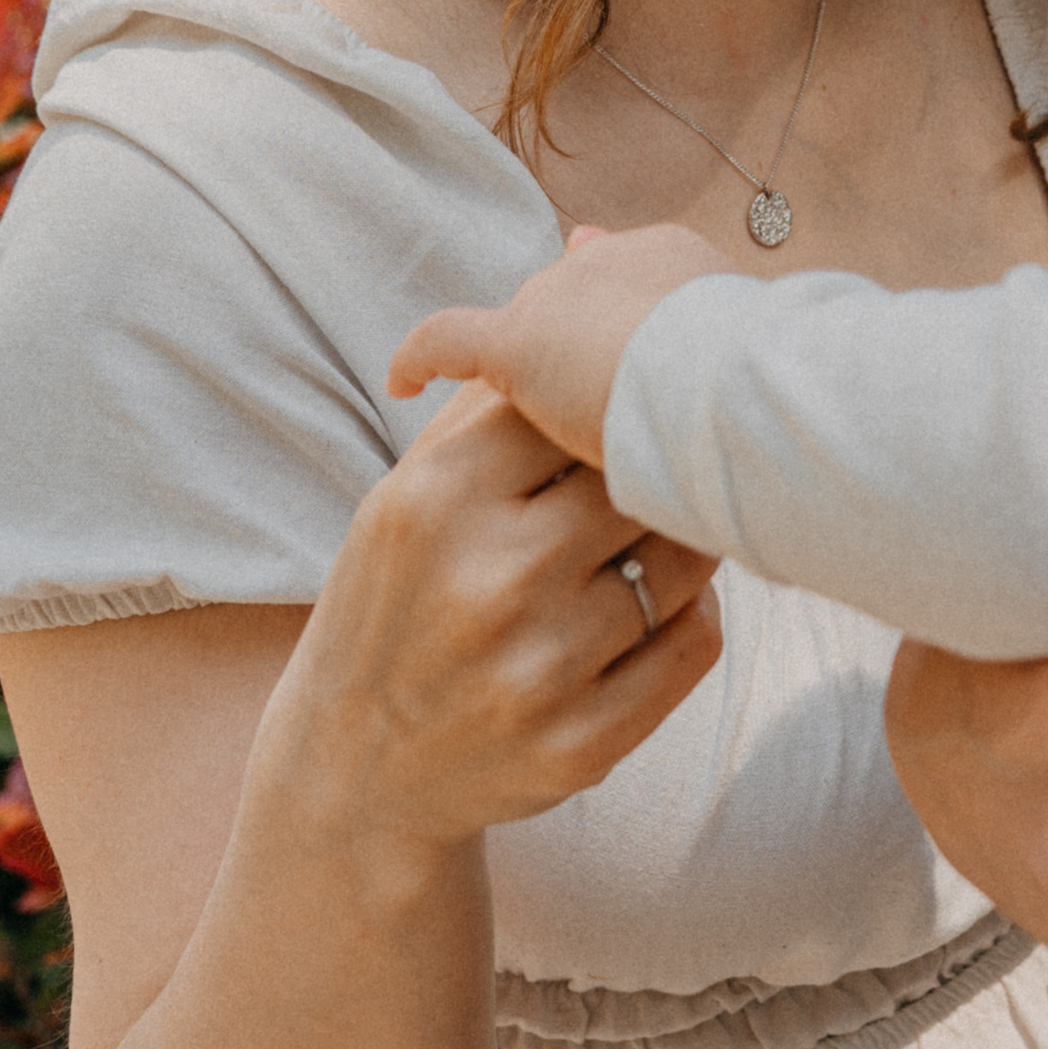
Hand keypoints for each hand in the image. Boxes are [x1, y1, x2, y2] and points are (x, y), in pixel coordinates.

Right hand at [265, 378, 721, 850]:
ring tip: (655, 538)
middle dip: (654, 470)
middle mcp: (487, 580)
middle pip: (637, 478)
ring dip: (683, 542)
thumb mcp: (405, 498)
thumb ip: (487, 406)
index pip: (567, 406)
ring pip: (682, 560)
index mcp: (433, 500)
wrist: (354, 772)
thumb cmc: (393, 605)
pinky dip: (691, 615)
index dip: (604, 405)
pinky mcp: (580, 743)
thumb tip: (584, 277)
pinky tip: (655, 608)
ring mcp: (536, 669)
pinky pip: (693, 644)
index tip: (617, 412)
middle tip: (662, 470)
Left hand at [385, 222, 734, 465]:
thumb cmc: (751, 386)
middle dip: (576, 350)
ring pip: (525, 329)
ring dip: (531, 373)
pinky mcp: (515, 342)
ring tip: (531, 420)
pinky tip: (403, 382)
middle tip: (589, 407)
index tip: (624, 362)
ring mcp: (558, 297)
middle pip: (571, 306)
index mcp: (670, 257)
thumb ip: (706, 354)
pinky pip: (451, 341)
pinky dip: (423, 358)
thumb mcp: (743, 360)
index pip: (625, 292)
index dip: (619, 333)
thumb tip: (730, 395)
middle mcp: (607, 264)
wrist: (721, 386)